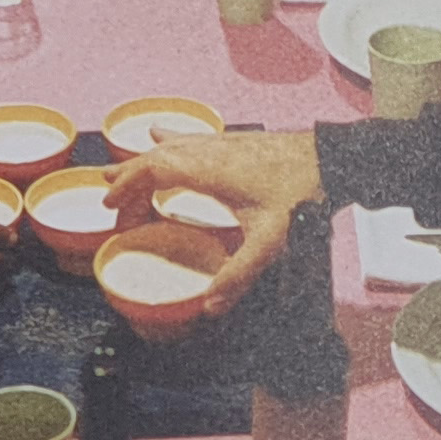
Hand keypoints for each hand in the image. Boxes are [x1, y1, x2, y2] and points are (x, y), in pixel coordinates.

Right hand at [108, 130, 324, 313]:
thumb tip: (210, 305)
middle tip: (112, 204)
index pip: (151, 171)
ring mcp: (220, 143)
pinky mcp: (234, 142)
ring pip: (168, 147)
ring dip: (142, 162)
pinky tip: (159, 134)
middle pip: (152, 159)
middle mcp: (207, 150)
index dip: (126, 188)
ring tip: (120, 172)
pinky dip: (167, 141)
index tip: (110, 208)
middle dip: (127, 180)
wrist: (330, 159)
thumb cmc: (301, 194)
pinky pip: (188, 140)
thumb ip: (238, 275)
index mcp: (206, 170)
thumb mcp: (269, 242)